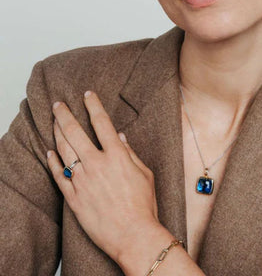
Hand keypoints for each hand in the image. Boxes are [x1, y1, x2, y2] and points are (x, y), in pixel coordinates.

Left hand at [47, 90, 159, 262]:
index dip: (93, 106)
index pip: (102, 123)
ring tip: (53, 122)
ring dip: (56, 133)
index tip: (87, 95)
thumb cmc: (143, 204)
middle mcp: (97, 164)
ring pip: (63, 150)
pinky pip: (58, 176)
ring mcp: (82, 180)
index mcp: (117, 156)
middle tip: (57, 105)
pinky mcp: (73, 197)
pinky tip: (49, 152)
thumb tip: (119, 136)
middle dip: (64, 115)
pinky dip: (52, 162)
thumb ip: (130, 152)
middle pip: (75, 132)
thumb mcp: (145, 174)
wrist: (133, 234)